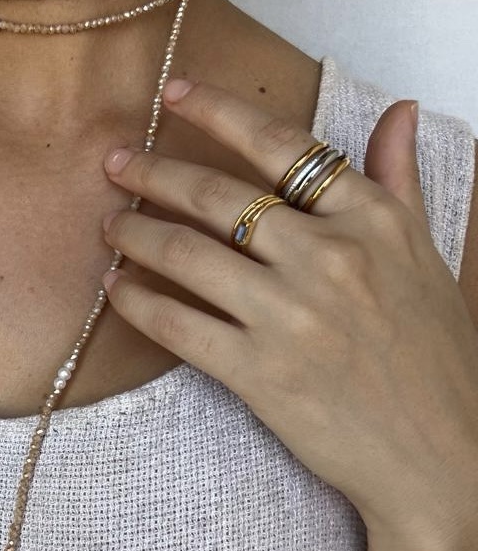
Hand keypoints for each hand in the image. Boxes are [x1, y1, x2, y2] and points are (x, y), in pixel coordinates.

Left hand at [100, 78, 477, 550]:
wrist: (441, 457)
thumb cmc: (435, 357)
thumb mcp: (429, 256)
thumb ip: (400, 182)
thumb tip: (398, 110)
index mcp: (373, 220)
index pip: (283, 144)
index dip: (219, 111)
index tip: (173, 93)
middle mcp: (330, 258)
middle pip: (219, 196)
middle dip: (154, 173)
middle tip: (114, 164)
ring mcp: (292, 317)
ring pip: (189, 255)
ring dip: (136, 234)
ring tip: (110, 226)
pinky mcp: (261, 374)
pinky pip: (179, 327)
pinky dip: (139, 303)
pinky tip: (117, 291)